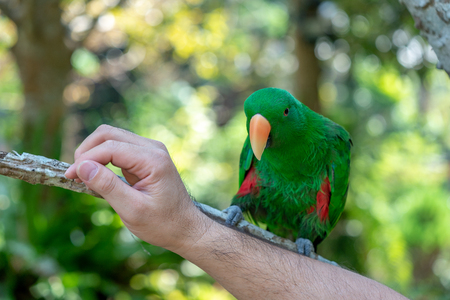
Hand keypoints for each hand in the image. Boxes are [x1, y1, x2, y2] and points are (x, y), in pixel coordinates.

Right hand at [64, 125, 210, 252]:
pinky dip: (103, 158)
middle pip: (109, 134)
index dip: (86, 159)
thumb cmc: (163, 223)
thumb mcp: (132, 210)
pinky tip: (97, 177)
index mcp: (153, 160)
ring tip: (84, 177)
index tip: (70, 176)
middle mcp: (153, 148)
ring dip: (94, 153)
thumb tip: (82, 166)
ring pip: (112, 138)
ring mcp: (150, 150)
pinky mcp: (145, 157)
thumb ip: (107, 186)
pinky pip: (118, 148)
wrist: (184, 227)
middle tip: (75, 175)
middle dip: (87, 151)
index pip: (110, 146)